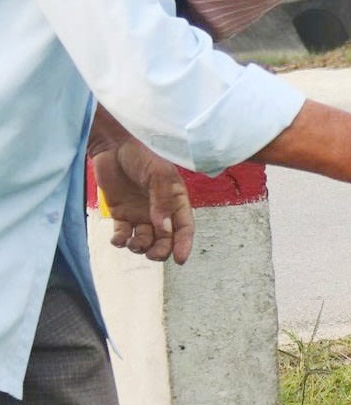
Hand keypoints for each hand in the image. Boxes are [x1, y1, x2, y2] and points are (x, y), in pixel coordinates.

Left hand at [89, 138, 194, 263]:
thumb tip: (164, 228)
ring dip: (140, 247)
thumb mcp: (158, 174)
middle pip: (165, 239)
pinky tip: (118, 240)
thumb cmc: (142, 154)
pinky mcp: (122, 214)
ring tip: (131, 243)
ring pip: (145, 240)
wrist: (112, 144)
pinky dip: (121, 241)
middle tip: (151, 254)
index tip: (180, 260)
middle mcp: (161, 211)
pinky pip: (124, 235)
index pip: (184, 227)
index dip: (184, 244)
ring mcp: (141, 213)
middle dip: (160, 250)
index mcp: (176, 201)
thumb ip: (162, 201)